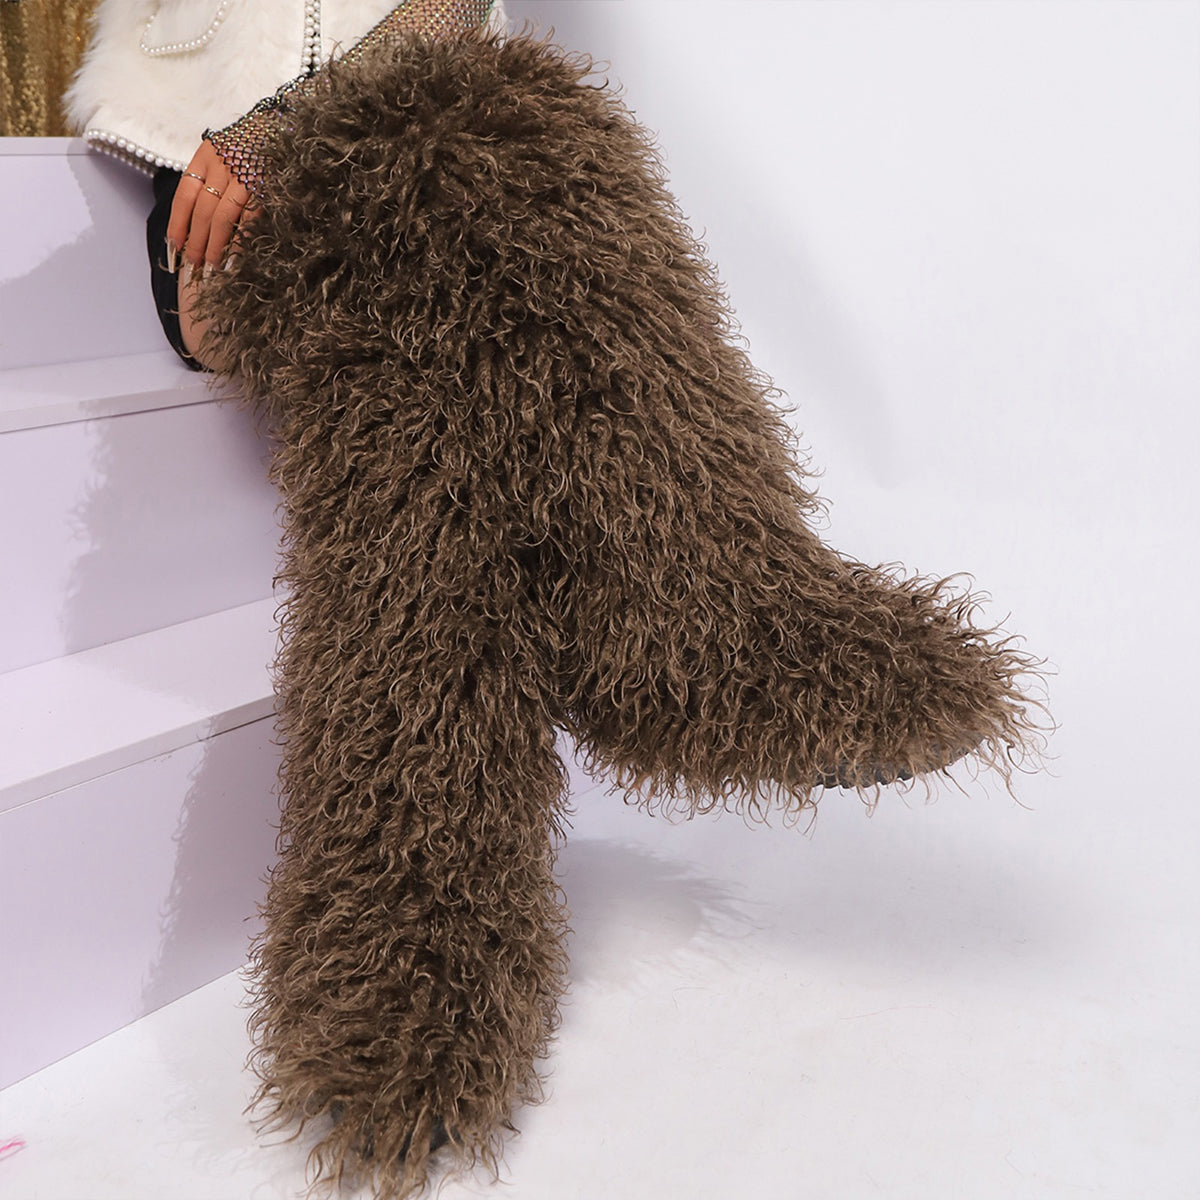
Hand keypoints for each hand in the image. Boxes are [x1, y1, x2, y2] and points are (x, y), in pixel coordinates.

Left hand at [166, 138, 257, 276]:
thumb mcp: (226, 153)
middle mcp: (223, 164)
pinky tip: (235, 257)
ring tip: (212, 267)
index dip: (178, 224)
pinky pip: (248, 218)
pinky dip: (240, 239)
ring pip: (221, 217)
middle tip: (194, 266)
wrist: (287, 126)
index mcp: (207, 155)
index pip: (185, 195)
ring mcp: (245, 175)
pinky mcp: (267, 186)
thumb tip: (197, 222)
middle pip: (202, 210)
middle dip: (196, 242)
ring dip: (215, 246)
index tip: (174, 248)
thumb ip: (212, 179)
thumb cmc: (256, 144)